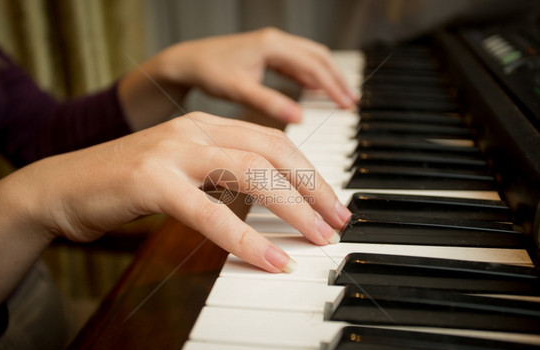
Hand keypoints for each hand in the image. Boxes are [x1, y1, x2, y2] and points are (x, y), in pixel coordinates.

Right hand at [0, 112, 355, 318]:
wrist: (61, 187)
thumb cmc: (124, 184)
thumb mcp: (183, 173)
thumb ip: (220, 179)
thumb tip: (267, 201)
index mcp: (204, 126)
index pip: (272, 141)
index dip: (308, 172)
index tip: (332, 202)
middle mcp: (193, 131)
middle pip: (271, 152)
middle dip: (312, 188)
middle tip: (338, 220)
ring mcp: (172, 152)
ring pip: (250, 173)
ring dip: (292, 208)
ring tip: (318, 237)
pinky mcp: (151, 181)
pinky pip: (210, 212)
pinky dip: (246, 238)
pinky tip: (271, 259)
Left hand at [151, 27, 353, 122]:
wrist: (189, 60)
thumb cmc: (209, 71)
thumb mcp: (240, 90)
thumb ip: (270, 103)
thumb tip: (299, 118)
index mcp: (273, 46)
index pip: (314, 66)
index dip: (333, 86)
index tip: (347, 105)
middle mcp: (277, 41)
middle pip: (319, 57)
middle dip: (337, 80)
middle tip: (351, 103)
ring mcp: (274, 45)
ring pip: (311, 58)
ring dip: (327, 77)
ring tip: (341, 98)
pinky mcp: (268, 53)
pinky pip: (298, 63)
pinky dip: (312, 76)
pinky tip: (316, 90)